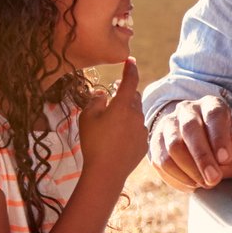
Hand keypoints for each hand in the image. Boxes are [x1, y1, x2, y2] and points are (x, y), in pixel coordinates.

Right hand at [80, 59, 145, 189]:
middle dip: (125, 94)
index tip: (130, 61)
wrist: (106, 172)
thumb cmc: (93, 142)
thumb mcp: (87, 117)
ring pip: (136, 114)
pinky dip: (129, 129)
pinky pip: (137, 130)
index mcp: (123, 105)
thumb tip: (103, 93)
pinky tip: (117, 139)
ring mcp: (142, 130)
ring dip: (127, 113)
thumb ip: (95, 100)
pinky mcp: (143, 143)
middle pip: (134, 97)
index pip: (130, 81)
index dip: (130, 69)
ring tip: (111, 124)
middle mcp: (136, 115)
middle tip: (114, 96)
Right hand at [149, 94, 231, 190]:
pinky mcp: (156, 143)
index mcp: (212, 105)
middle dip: (202, 158)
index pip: (214, 116)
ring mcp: (168, 125)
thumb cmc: (229, 148)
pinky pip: (161, 161)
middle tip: (214, 179)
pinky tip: (192, 184)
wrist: (209, 153)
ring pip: (172, 146)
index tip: (226, 159)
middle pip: (189, 130)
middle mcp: (187, 110)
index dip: (219, 138)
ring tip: (205, 183)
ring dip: (189, 169)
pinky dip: (177, 177)